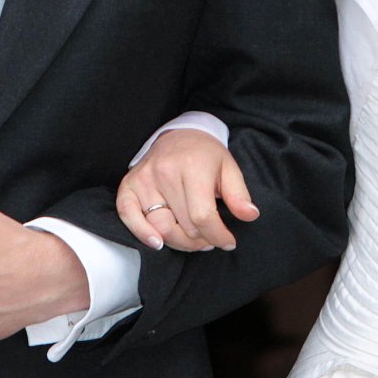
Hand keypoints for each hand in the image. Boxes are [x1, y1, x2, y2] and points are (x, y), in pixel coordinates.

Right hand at [117, 128, 258, 252]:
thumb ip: (239, 194)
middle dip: (202, 240)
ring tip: (194, 239)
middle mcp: (165, 172)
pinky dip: (141, 233)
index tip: (227, 242)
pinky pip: (128, 215)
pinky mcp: (129, 184)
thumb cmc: (205, 155)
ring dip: (179, 242)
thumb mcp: (229, 168)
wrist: (179, 135)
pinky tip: (157, 242)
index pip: (203, 216)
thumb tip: (250, 215)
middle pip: (183, 226)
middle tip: (211, 239)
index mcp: (193, 166)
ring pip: (160, 227)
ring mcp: (144, 178)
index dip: (218, 236)